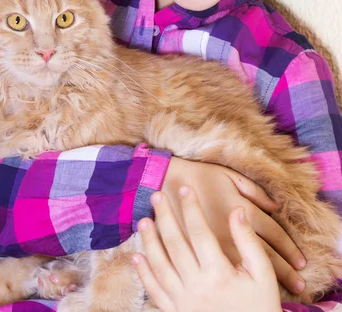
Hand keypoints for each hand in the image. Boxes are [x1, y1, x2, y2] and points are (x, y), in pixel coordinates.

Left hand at [133, 187, 282, 311]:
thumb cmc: (260, 305)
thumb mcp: (262, 273)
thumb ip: (248, 241)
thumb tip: (237, 210)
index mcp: (219, 273)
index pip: (199, 232)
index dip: (191, 208)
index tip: (185, 188)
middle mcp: (197, 286)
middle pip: (175, 244)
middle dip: (165, 216)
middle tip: (156, 194)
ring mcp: (183, 301)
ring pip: (160, 265)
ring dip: (149, 241)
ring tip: (143, 219)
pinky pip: (155, 291)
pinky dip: (144, 274)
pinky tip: (136, 256)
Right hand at [161, 158, 305, 294]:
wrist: (168, 180)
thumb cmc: (201, 176)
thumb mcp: (230, 176)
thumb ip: (254, 191)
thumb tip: (274, 206)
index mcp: (241, 210)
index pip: (274, 234)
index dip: (289, 250)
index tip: (302, 264)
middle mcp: (231, 232)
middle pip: (264, 256)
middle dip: (284, 271)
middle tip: (299, 286)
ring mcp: (214, 246)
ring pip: (245, 268)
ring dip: (265, 280)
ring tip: (281, 292)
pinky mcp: (198, 252)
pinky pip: (225, 267)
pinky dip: (238, 278)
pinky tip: (244, 287)